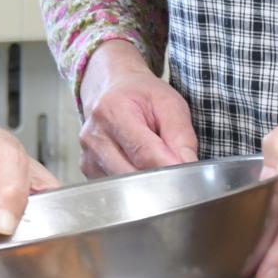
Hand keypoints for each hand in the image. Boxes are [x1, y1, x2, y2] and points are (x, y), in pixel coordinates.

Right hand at [77, 40, 199, 178]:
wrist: (110, 88)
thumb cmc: (141, 95)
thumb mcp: (169, 104)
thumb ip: (182, 135)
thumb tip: (189, 166)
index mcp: (113, 110)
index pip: (144, 152)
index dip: (170, 168)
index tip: (189, 178)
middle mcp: (94, 135)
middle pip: (132, 175)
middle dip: (160, 180)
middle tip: (180, 179)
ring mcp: (88, 155)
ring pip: (124, 187)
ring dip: (148, 186)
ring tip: (160, 169)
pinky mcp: (88, 169)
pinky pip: (116, 189)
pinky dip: (134, 187)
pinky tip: (142, 171)